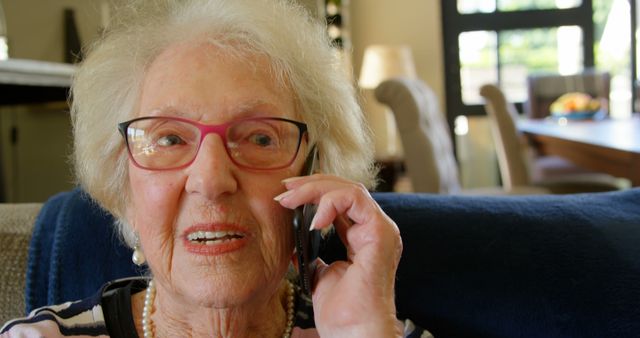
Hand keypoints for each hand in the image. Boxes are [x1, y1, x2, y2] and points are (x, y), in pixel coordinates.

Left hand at [275, 174, 402, 337]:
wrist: (352, 331)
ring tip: (291, 199)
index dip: (312, 191)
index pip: (340, 199)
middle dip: (311, 184)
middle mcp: (374, 229)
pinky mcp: (380, 233)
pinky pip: (355, 200)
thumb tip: (293, 234)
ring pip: (350, 188)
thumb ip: (311, 250)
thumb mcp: (317, 272)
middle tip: (284, 189)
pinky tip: (314, 219)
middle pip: (344, 188)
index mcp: (362, 235)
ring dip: (316, 188)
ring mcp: (380, 229)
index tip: (285, 195)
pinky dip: (331, 202)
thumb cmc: (340, 311)